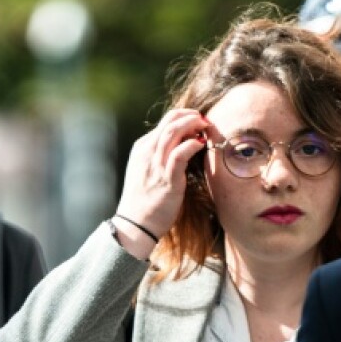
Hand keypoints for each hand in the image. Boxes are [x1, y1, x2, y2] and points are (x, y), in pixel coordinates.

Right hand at [114, 108, 208, 259]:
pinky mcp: (166, 178)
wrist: (135, 224)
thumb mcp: (146, 171)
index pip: (164, 123)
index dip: (184, 118)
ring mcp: (155, 165)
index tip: (197, 122)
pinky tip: (201, 144)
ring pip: (173, 132)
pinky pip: (180, 154)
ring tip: (205, 127)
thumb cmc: (143, 201)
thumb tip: (181, 145)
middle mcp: (147, 153)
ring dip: (192, 125)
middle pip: (169, 121)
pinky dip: (192, 144)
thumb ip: (159, 156)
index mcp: (141, 149)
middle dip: (190, 116)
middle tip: (204, 121)